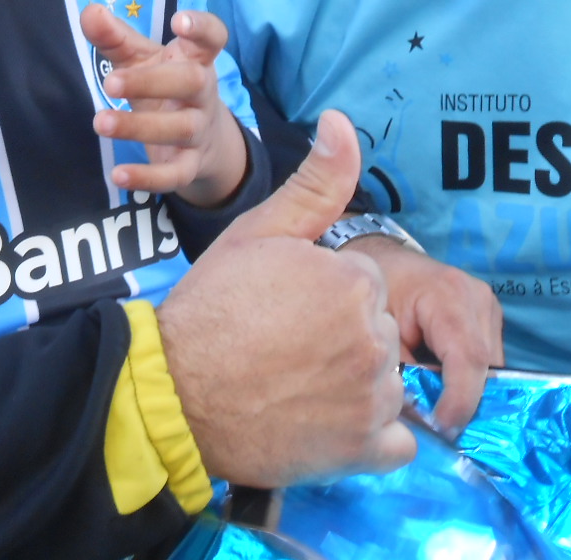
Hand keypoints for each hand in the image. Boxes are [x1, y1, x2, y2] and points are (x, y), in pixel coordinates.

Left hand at [83, 4, 248, 206]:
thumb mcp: (140, 58)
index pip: (213, 37)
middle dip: (151, 82)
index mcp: (195, 58)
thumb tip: (89, 11)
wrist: (203, 140)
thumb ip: (115, 36)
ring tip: (100, 122)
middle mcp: (203, 92)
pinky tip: (118, 175)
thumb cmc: (165, 85)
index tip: (179, 21)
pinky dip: (148, 177)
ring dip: (139, 127)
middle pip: (191, 82)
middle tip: (110, 83)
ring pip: (179, 128)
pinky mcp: (190, 165)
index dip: (202, 26)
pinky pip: (175, 174)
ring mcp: (199, 130)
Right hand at [156, 110, 414, 487]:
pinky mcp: (367, 448)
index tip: (281, 311)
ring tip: (294, 383)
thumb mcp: (259, 234)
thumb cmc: (211, 310)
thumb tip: (340, 122)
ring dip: (353, 385)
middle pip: (377, 332)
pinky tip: (322, 420)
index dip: (320, 296)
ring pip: (386, 382)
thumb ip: (315, 183)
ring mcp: (373, 396)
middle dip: (341, 338)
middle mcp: (374, 337)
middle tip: (282, 347)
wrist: (174, 392)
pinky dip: (369, 436)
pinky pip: (396, 440)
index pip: (361, 286)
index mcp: (354, 280)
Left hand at [342, 236, 502, 435]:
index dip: (460, 399)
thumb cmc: (374, 291)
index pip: (469, 357)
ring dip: (466, 389)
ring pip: (489, 366)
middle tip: (436, 426)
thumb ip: (401, 373)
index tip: (443, 427)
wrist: (382, 259)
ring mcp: (488, 307)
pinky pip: (485, 358)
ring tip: (435, 404)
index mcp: (448, 294)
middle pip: (484, 366)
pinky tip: (441, 384)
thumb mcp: (378, 329)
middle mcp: (478, 298)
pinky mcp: (488, 317)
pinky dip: (466, 376)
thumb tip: (421, 419)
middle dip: (464, 400)